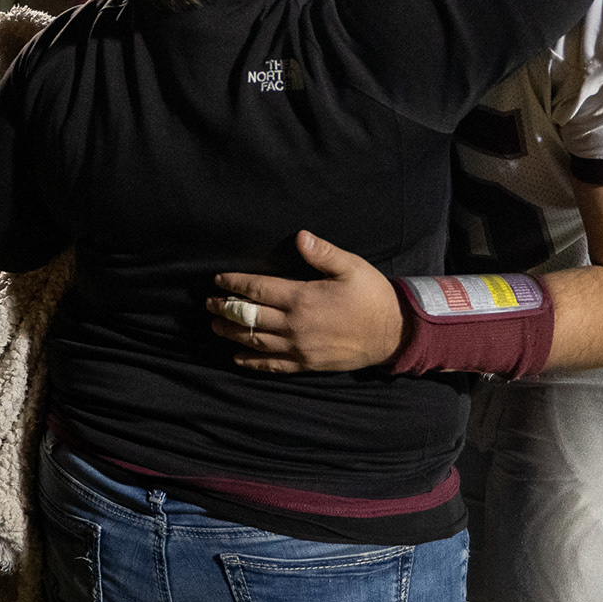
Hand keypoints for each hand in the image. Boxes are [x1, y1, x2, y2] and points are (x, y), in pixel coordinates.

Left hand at [206, 232, 405, 372]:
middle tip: (209, 304)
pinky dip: (252, 362)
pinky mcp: (307, 363)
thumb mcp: (352, 267)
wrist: (394, 333)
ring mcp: (299, 347)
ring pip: (256, 341)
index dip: (236, 284)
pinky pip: (273, 365)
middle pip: (251, 316)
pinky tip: (238, 357)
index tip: (218, 280)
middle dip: (227, 309)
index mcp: (302, 298)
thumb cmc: (372, 296)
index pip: (258, 290)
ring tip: (215, 325)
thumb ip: (323, 253)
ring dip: (233, 333)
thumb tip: (299, 236)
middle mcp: (295, 325)